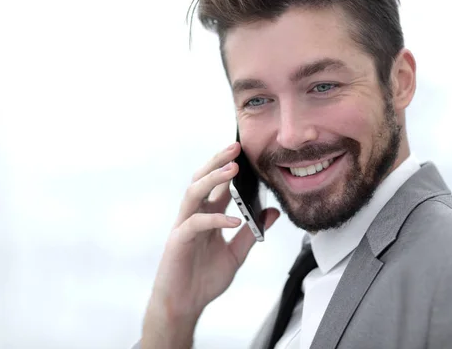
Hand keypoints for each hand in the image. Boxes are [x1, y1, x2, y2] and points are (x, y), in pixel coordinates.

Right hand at [141, 142, 279, 347]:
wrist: (185, 305)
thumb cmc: (204, 279)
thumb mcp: (236, 254)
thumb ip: (252, 232)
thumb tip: (272, 212)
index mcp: (208, 216)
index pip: (217, 185)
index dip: (229, 167)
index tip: (245, 151)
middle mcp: (194, 215)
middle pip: (202, 179)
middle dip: (218, 161)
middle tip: (236, 147)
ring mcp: (184, 226)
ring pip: (194, 192)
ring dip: (212, 179)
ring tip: (232, 168)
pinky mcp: (179, 241)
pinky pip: (196, 223)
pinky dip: (215, 219)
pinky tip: (233, 219)